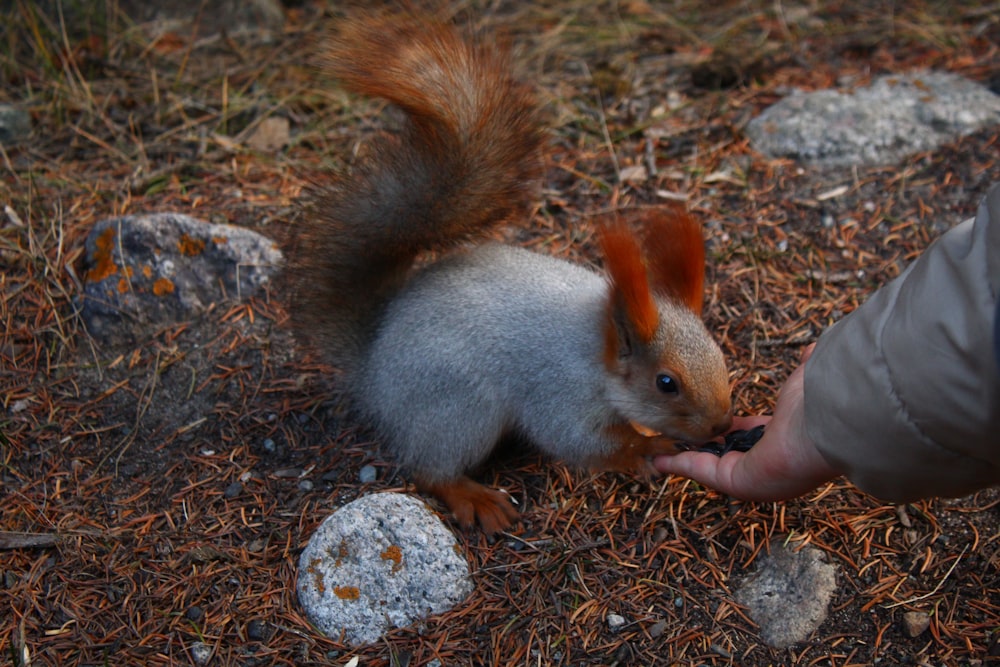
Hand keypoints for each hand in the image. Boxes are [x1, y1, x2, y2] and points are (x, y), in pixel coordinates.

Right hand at [653, 345, 839, 500]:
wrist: (832, 419)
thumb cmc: (821, 399)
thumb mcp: (805, 376)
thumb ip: (804, 366)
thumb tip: (813, 349)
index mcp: (782, 440)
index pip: (747, 433)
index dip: (724, 425)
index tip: (704, 413)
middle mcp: (767, 463)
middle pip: (723, 454)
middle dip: (697, 445)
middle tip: (672, 433)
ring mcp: (752, 475)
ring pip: (706, 465)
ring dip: (682, 457)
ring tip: (657, 449)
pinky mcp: (737, 482)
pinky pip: (700, 471)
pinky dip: (678, 464)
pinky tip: (658, 458)